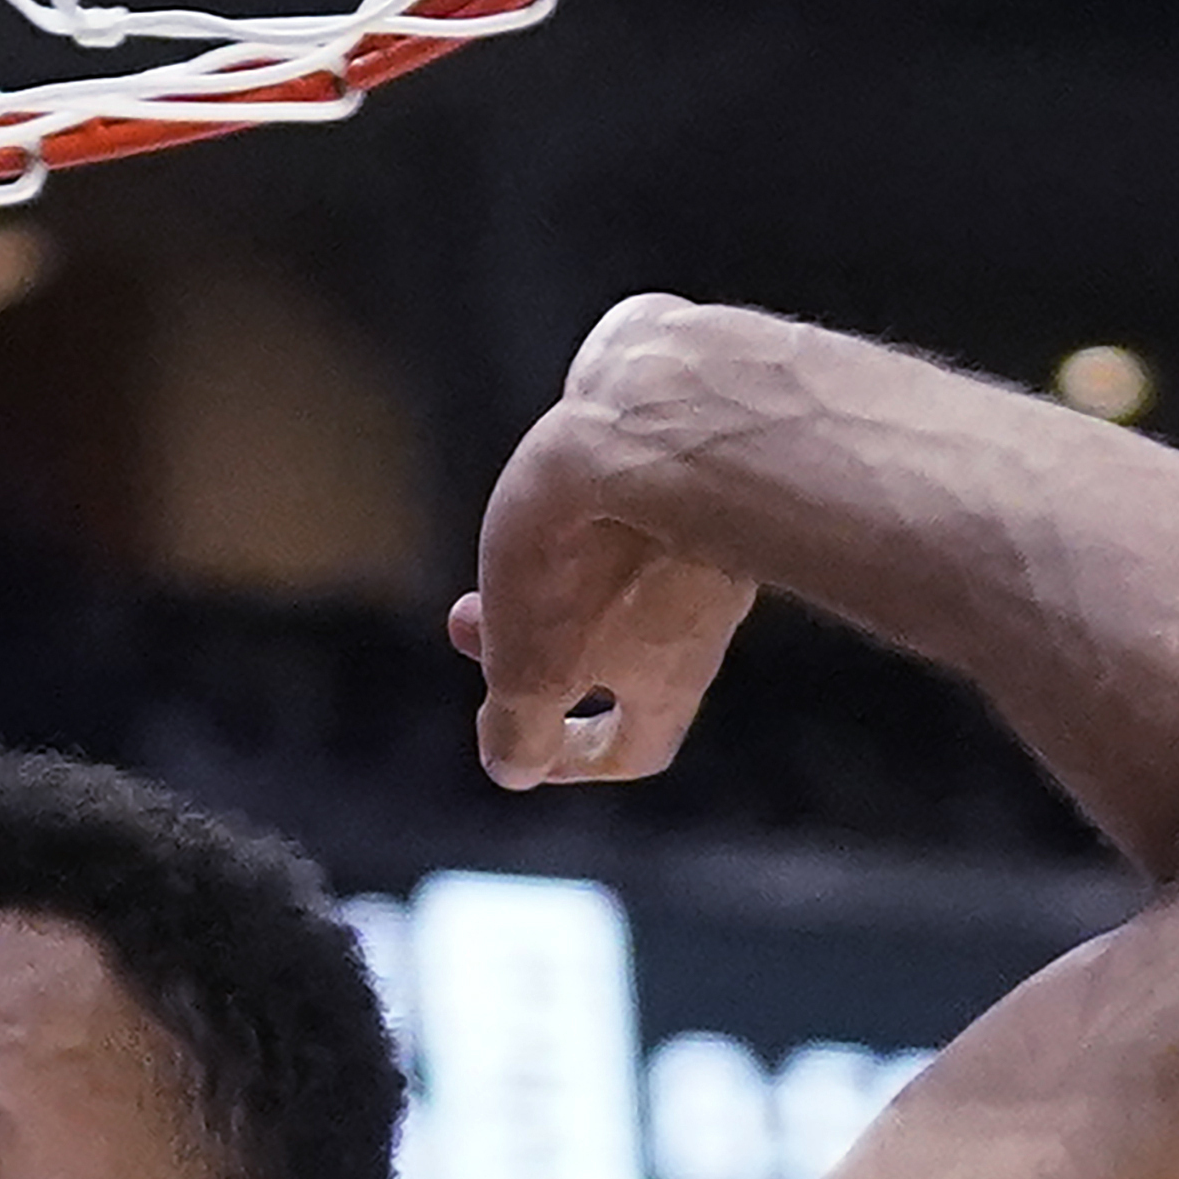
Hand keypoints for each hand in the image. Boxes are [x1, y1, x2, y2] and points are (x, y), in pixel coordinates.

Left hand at [454, 293, 766, 791]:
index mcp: (670, 678)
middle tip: (469, 628)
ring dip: (548, 589)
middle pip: (617, 664)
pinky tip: (548, 490)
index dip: (574, 760)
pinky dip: (586, 529)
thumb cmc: (594, 550)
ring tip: (490, 555)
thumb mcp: (532, 665)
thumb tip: (512, 766)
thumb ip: (520, 728)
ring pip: (623, 591)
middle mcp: (703, 619)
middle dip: (531, 657)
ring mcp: (710, 544)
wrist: (666, 412)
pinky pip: (637, 525)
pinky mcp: (702, 476)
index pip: (636, 747)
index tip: (523, 745)